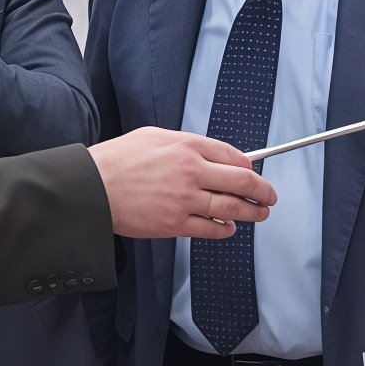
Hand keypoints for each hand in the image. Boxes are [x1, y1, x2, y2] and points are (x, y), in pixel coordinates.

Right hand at [90, 128, 274, 239]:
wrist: (93, 188)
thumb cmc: (118, 160)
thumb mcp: (155, 136)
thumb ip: (187, 144)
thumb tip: (215, 155)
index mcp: (187, 146)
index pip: (233, 156)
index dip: (250, 166)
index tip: (254, 172)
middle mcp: (191, 171)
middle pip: (242, 181)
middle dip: (263, 190)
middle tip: (270, 195)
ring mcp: (185, 199)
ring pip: (232, 207)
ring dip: (253, 211)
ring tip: (261, 213)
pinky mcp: (175, 223)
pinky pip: (211, 228)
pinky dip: (226, 229)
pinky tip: (230, 227)